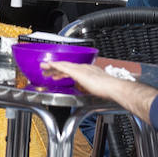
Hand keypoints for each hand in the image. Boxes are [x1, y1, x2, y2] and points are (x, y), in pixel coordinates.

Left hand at [42, 59, 157, 121]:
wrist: (114, 88)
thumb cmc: (109, 90)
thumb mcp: (97, 88)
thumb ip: (91, 88)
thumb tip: (88, 91)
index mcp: (89, 71)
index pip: (73, 70)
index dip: (64, 71)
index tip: (57, 73)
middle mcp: (84, 68)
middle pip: (66, 66)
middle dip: (56, 68)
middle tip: (47, 70)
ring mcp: (81, 69)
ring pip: (63, 65)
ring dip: (53, 66)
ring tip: (44, 68)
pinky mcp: (78, 72)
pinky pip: (63, 67)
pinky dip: (56, 66)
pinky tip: (49, 67)